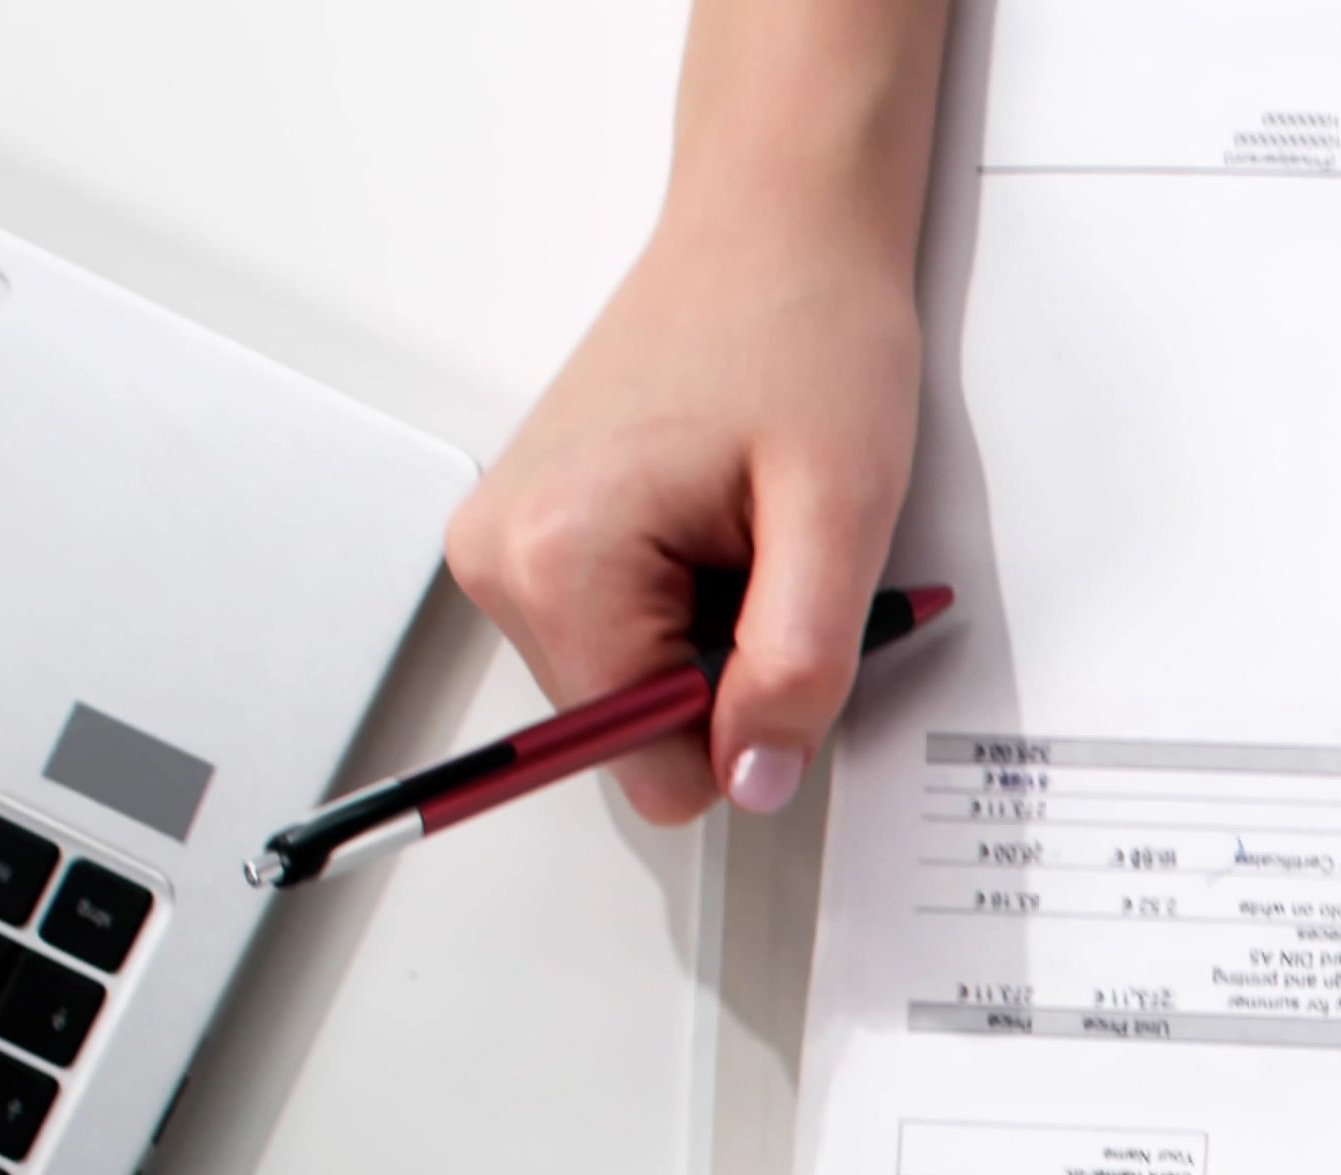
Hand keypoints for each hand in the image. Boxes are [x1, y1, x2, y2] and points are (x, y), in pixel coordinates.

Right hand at [442, 2, 938, 823]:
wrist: (773, 228)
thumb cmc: (803, 333)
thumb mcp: (841, 518)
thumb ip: (799, 668)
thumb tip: (756, 781)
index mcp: (555, 562)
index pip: (645, 768)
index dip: (746, 725)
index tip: (783, 629)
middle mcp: (498, 559)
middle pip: (632, 732)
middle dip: (726, 670)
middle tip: (774, 556)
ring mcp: (504, 545)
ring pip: (630, 686)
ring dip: (709, 634)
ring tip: (745, 525)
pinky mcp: (530, 532)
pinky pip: (619, 633)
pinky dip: (686, 601)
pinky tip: (715, 520)